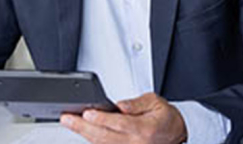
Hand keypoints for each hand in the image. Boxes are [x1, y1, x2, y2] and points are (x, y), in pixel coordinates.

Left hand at [61, 92, 186, 143]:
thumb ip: (137, 104)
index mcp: (145, 128)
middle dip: (83, 127)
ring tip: (69, 123)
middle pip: (105, 137)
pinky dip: (93, 141)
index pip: (119, 124)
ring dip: (84, 135)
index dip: (101, 119)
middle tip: (67, 118)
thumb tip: (120, 105)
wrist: (175, 134)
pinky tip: (82, 132)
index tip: (87, 113)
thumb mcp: (156, 102)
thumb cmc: (165, 118)